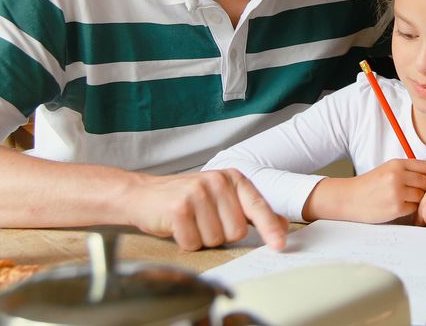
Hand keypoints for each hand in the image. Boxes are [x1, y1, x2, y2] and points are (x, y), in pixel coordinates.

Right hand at [127, 169, 288, 250]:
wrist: (142, 194)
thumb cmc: (187, 199)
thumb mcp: (223, 199)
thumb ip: (252, 212)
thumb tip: (282, 226)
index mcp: (233, 179)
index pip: (258, 207)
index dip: (270, 228)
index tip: (280, 246)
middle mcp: (218, 181)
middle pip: (236, 232)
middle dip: (221, 235)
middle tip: (204, 221)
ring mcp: (197, 193)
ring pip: (215, 239)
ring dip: (202, 239)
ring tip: (191, 222)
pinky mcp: (179, 208)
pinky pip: (193, 242)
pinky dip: (186, 242)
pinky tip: (178, 227)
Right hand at [306, 159, 425, 223]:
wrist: (349, 199)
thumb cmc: (368, 186)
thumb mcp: (386, 170)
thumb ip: (406, 171)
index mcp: (396, 164)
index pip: (425, 167)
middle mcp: (397, 176)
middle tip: (421, 195)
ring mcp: (397, 193)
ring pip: (421, 196)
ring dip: (418, 201)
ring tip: (407, 202)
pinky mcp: (396, 208)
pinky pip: (414, 209)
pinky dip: (410, 210)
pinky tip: (400, 208)